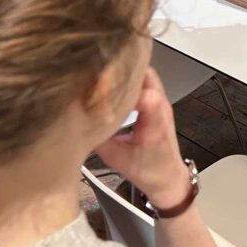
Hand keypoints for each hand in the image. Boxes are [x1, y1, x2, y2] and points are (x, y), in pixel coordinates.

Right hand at [95, 68, 190, 208]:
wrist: (169, 176)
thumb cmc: (147, 170)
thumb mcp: (117, 159)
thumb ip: (100, 139)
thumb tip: (77, 121)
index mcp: (155, 122)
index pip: (146, 95)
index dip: (123, 87)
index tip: (100, 86)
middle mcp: (161, 106)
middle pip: (146, 74)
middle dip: (122, 70)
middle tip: (97, 71)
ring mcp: (162, 102)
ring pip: (146, 75)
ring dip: (126, 73)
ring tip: (103, 75)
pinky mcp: (158, 102)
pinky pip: (145, 82)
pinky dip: (130, 80)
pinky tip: (113, 84)